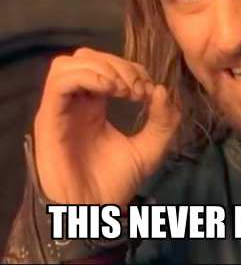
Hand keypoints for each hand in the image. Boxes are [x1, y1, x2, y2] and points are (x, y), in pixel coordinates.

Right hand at [33, 47, 180, 206]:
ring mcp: (61, 108)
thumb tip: (162, 88)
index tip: (148, 91)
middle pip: (88, 57)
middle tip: (137, 90)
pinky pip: (60, 82)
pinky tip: (110, 91)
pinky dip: (87, 77)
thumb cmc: (117, 181)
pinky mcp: (49, 118)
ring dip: (103, 68)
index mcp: (96, 104)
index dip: (132, 69)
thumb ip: (164, 119)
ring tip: (123, 90)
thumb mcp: (152, 147)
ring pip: (70, 63)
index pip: (108, 65)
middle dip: (119, 65)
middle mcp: (77, 102)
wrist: (96, 210)